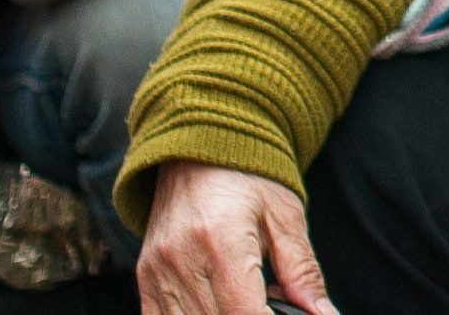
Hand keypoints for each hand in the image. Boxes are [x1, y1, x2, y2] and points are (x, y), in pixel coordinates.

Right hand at [137, 163, 336, 314]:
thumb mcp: (285, 218)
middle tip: (271, 299)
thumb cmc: (248, 178)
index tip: (288, 314)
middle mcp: (180, 260)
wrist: (198, 149)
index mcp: (221, 241)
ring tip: (247, 297)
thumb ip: (302, 272)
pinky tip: (219, 303)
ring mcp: (157, 272)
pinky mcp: (145, 279)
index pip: (243, 314)